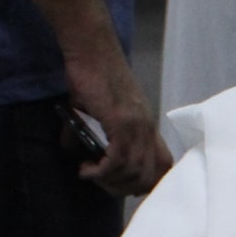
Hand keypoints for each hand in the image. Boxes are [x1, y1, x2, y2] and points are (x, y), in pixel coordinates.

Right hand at [62, 35, 171, 197]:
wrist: (91, 47)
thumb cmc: (92, 72)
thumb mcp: (95, 109)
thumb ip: (89, 133)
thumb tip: (71, 152)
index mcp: (148, 126)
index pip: (165, 165)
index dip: (149, 183)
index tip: (124, 185)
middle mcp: (147, 128)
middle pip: (150, 177)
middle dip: (125, 189)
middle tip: (102, 183)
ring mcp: (136, 125)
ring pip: (134, 172)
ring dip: (110, 182)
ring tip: (91, 175)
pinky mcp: (120, 121)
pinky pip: (117, 160)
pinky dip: (101, 172)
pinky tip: (86, 170)